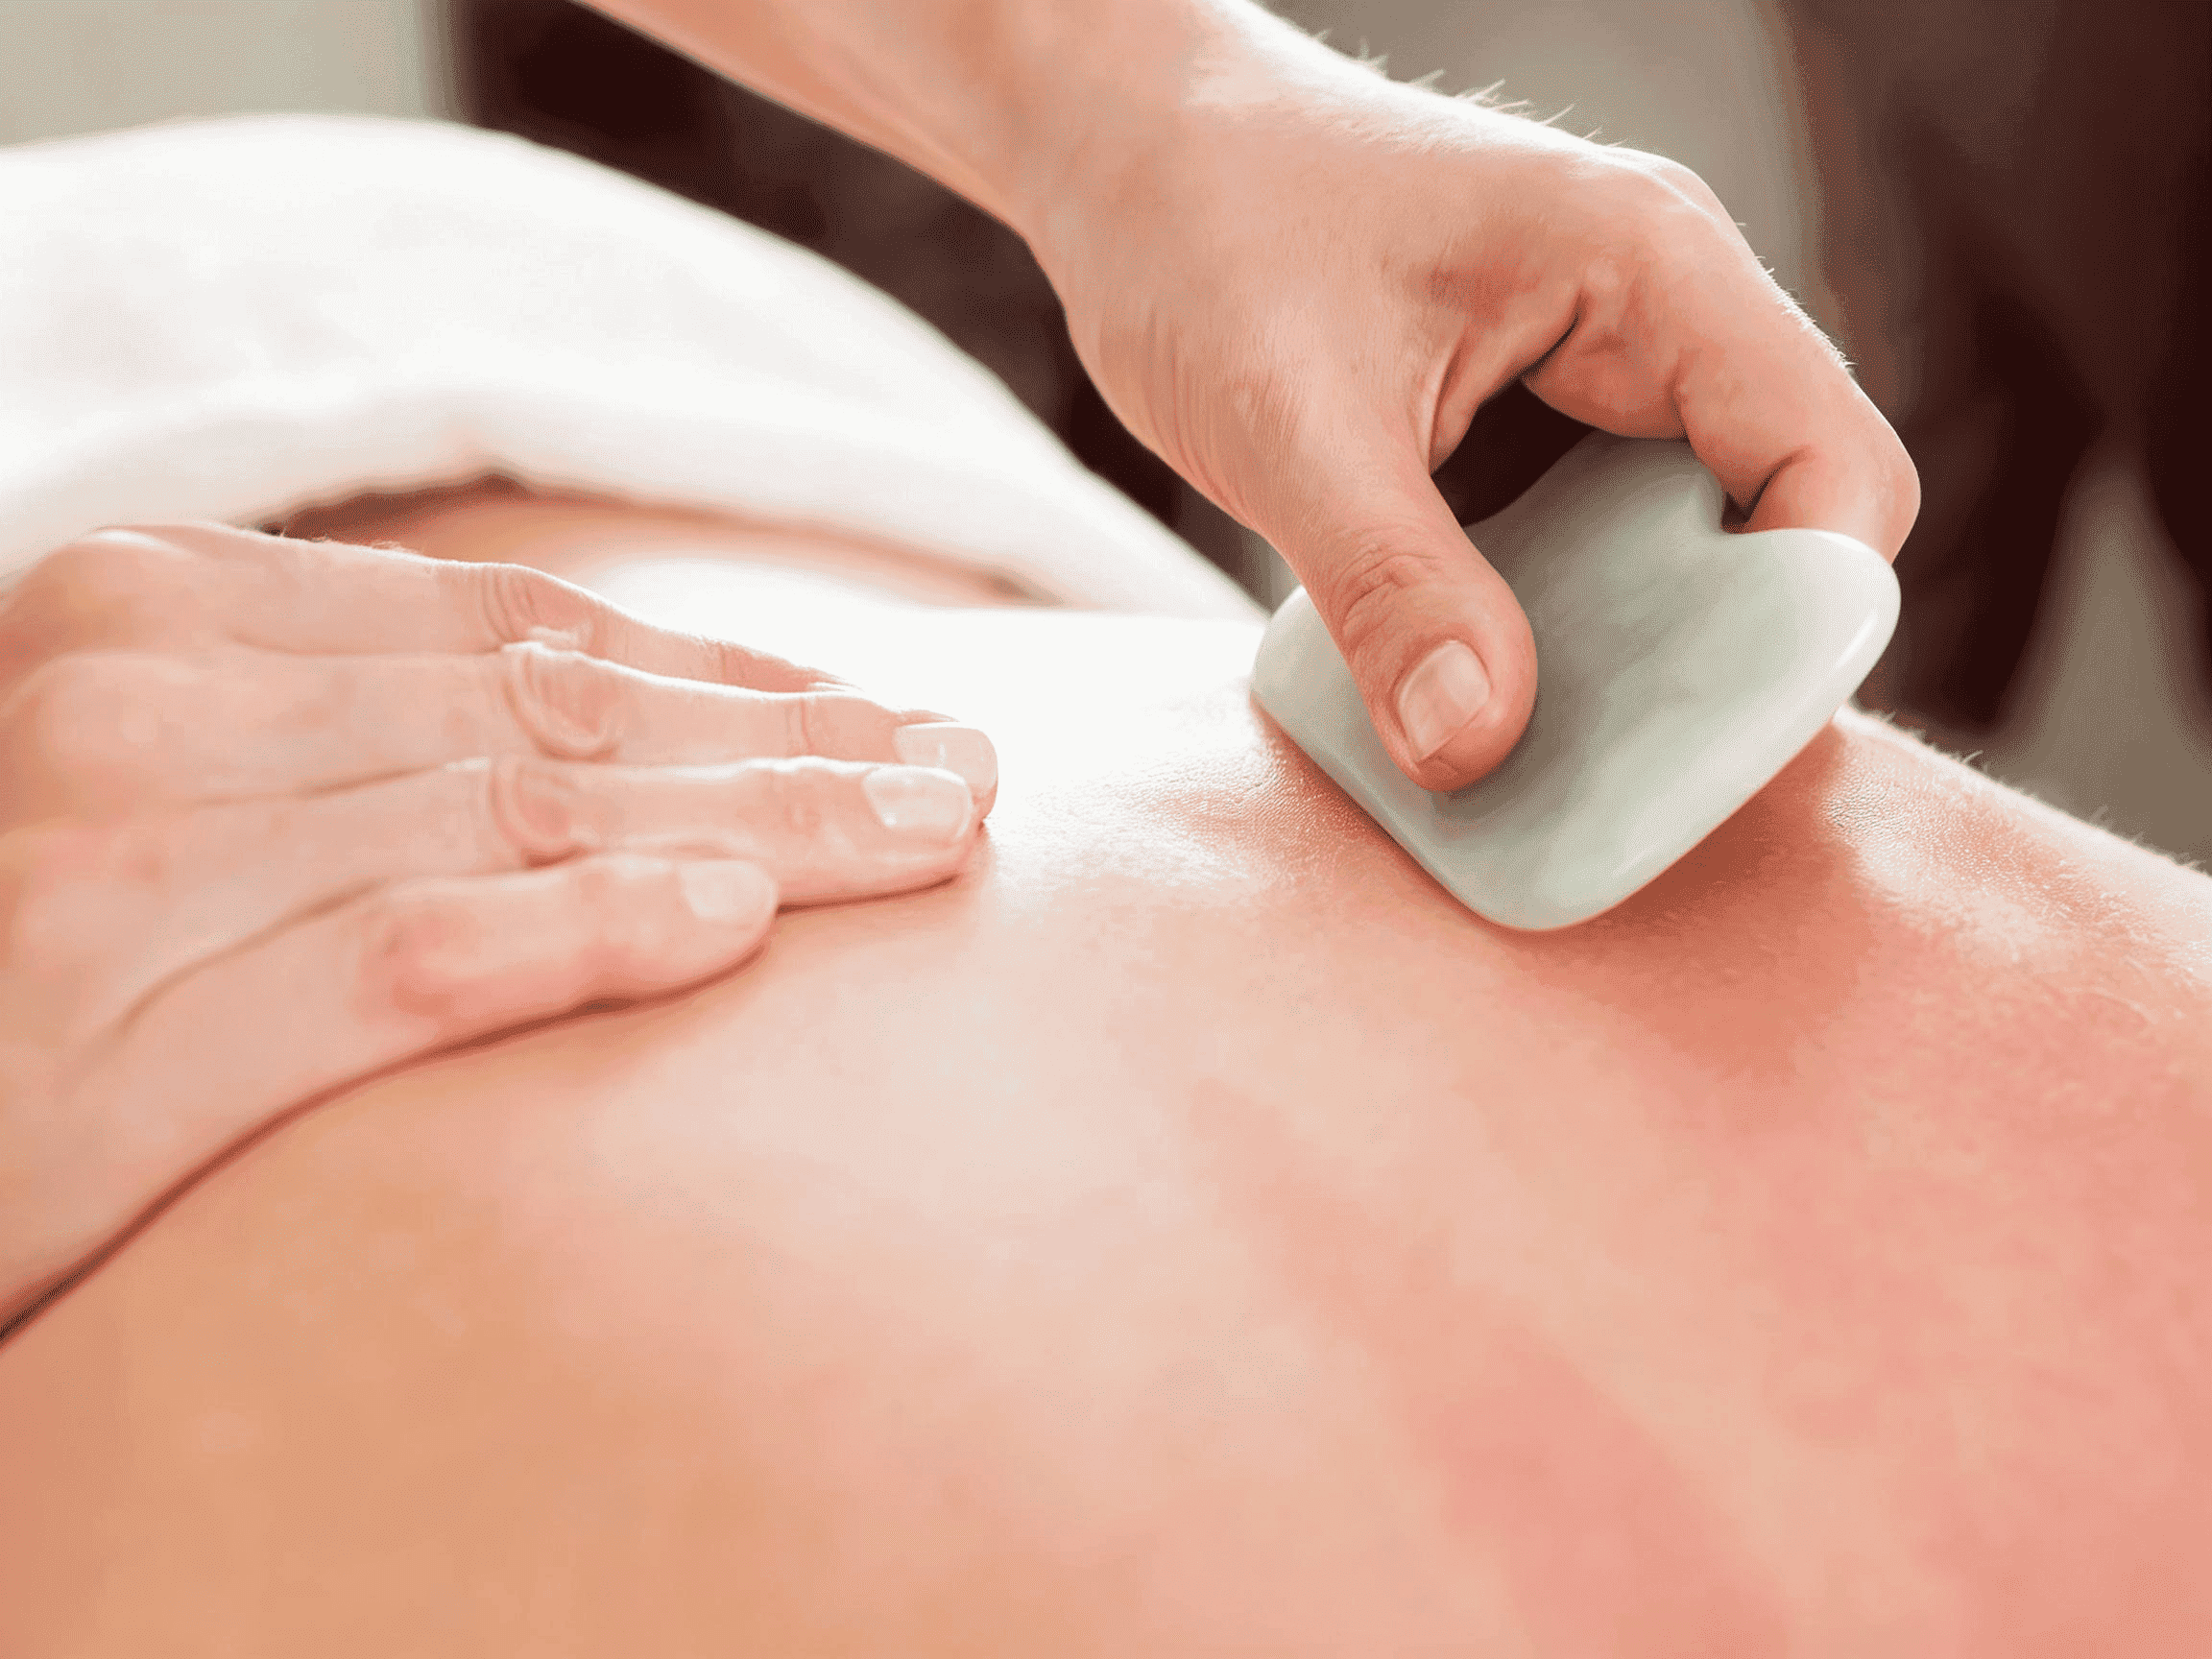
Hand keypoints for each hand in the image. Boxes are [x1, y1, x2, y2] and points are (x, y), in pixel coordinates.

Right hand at [0, 524, 995, 1324]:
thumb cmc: (26, 945)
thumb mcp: (170, 786)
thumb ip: (347, 735)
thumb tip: (623, 737)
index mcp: (153, 611)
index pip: (516, 630)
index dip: (731, 667)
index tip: (886, 704)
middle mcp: (137, 706)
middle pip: (551, 716)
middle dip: (790, 742)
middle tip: (966, 775)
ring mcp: (121, 868)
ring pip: (515, 815)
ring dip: (757, 821)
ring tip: (927, 839)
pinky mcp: (110, 1047)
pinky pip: (404, 961)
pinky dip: (585, 930)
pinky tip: (736, 921)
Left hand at [1034, 26, 1919, 790]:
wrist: (1123, 153)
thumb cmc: (1205, 223)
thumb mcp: (1289, 419)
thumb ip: (1390, 586)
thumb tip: (1478, 745)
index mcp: (1650, 267)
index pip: (1832, 463)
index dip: (1800, 619)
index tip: (1698, 743)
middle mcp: (1653, 317)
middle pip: (1773, 524)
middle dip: (1709, 661)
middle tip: (1609, 779)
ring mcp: (1593, 373)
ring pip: (1677, 552)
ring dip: (1621, 659)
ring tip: (1529, 754)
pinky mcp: (1525, 426)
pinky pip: (1583, 552)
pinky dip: (1545, 633)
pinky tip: (1463, 690)